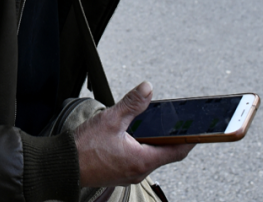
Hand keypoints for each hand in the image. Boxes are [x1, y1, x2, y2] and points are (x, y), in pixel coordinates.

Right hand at [73, 81, 194, 187]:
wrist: (62, 165)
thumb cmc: (83, 148)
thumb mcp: (110, 119)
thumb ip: (132, 103)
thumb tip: (148, 89)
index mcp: (142, 160)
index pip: (177, 151)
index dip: (190, 139)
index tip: (201, 130)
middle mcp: (138, 171)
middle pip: (165, 154)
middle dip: (171, 138)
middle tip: (178, 123)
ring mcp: (128, 174)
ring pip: (150, 157)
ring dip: (154, 143)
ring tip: (154, 126)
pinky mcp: (118, 173)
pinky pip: (137, 160)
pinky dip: (141, 148)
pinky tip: (132, 136)